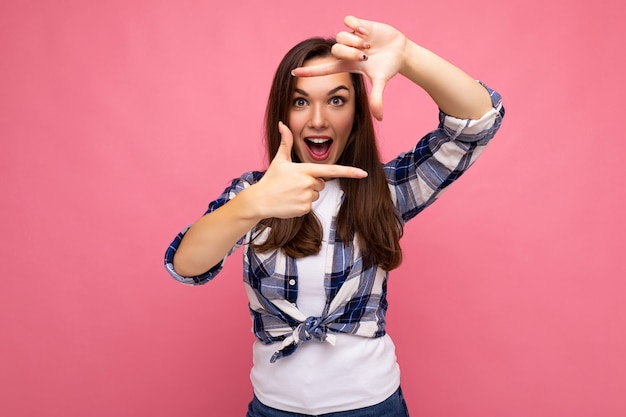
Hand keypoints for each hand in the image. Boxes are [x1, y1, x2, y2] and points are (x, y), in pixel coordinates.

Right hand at [253, 122, 366, 218]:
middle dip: (311, 183)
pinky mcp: (304, 209)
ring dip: (307, 194)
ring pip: (316, 194)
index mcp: (305, 169)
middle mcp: (309, 183)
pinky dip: (302, 204)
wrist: (260, 200)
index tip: (363, 173)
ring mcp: (307, 197)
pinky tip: (290, 201)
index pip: (332, 170)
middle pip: (321, 182)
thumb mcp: (279, 160)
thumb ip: (285, 142)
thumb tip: (282, 124)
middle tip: (294, 184)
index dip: (350, 172)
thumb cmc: (270, 179)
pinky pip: (310, 205)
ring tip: (291, 192)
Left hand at [292, 16, 407, 120]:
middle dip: (350, 52)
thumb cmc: (387, 67)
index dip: (308, 72)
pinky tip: (367, 32)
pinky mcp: (357, 24)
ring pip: (340, 36)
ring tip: (369, 44)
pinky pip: (347, 21)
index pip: (323, 69)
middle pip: (335, 50)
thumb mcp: (380, 82)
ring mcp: (351, 37)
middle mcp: (346, 51)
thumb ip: (377, 98)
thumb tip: (379, 118)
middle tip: (365, 55)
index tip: (293, 73)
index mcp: (346, 65)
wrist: (399, 51)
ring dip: (355, 40)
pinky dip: (356, 26)